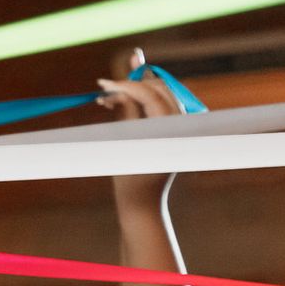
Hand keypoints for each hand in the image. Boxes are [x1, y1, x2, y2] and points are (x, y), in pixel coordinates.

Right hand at [99, 68, 183, 209]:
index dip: (126, 86)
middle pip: (159, 88)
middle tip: (104, 87)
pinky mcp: (174, 129)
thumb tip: (117, 90)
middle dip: (132, 83)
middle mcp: (181, 124)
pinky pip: (159, 105)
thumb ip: (125, 113)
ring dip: (135, 90)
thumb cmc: (130, 179)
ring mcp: (180, 125)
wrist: (143, 202)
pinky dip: (141, 100)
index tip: (103, 84)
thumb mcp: (123, 145)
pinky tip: (119, 101)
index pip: (151, 94)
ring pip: (160, 94)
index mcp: (171, 129)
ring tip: (107, 95)